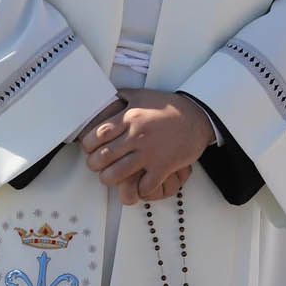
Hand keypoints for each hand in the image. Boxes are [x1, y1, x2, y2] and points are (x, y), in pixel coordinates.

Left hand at [81, 89, 215, 204]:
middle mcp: (136, 135)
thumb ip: (123, 97)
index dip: (87, 146)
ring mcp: (149, 152)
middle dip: (94, 165)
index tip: (89, 149)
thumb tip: (105, 97)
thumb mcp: (143, 95)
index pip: (96, 135)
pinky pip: (144, 185)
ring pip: (117, 174)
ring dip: (110, 179)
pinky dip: (138, 189)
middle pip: (103, 157)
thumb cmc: (169, 107)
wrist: (198, 116)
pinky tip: (138, 185)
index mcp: (129, 117)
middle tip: (97, 166)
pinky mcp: (163, 166)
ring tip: (111, 177)